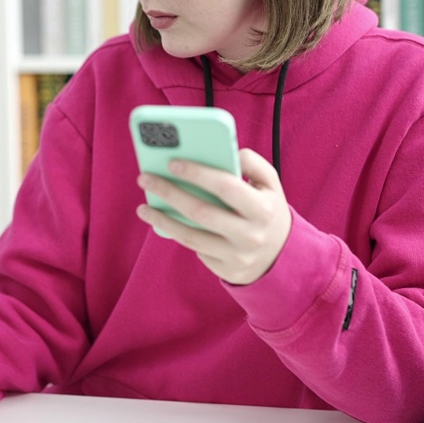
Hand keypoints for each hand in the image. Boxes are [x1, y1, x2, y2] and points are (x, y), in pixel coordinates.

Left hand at [135, 148, 291, 284]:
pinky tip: (162, 221)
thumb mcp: (271, 185)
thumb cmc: (267, 211)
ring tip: (143, 207)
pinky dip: (177, 234)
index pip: (226, 187)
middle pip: (201, 212)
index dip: (198, 173)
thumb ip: (254, 164)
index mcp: (263, 209)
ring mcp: (237, 256)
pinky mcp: (226, 271)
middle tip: (145, 178)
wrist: (280, 256)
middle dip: (169, 193)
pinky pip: (196, 249)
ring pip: (191, 237)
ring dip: (162, 220)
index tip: (172, 162)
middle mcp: (251, 235)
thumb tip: (230, 151)